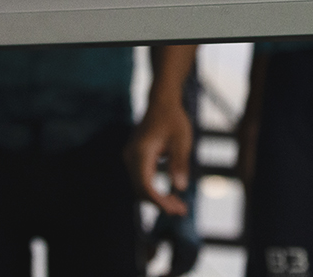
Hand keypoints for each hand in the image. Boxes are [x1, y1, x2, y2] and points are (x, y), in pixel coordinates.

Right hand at [125, 97, 192, 214]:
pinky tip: (171, 196)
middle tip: (181, 211)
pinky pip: (141, 180)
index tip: (176, 209)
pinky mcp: (134, 159)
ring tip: (179, 206)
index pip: (145, 185)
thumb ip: (179, 163)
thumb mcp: (182, 141)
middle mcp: (131, 156)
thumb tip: (180, 188)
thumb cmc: (174, 119)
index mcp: (141, 152)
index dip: (159, 201)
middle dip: (160, 203)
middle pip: (140, 190)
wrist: (162, 102)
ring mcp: (130, 158)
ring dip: (157, 199)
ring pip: (140, 187)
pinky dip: (154, 190)